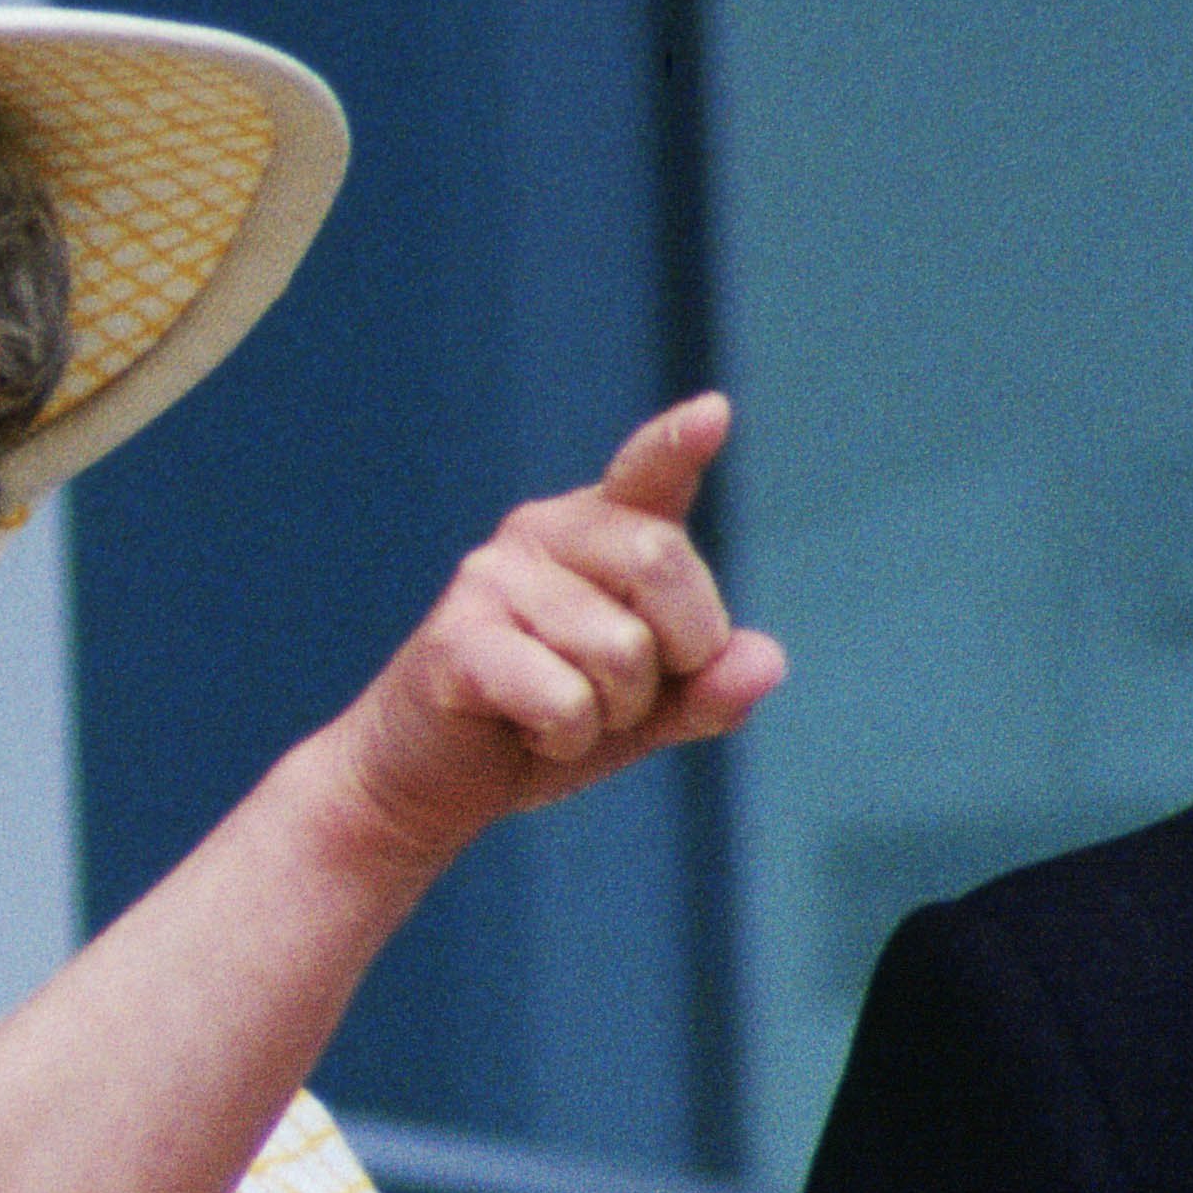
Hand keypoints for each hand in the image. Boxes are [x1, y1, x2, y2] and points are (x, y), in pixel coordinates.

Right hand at [318, 393, 784, 869]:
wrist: (428, 778)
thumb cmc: (544, 723)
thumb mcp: (647, 710)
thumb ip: (710, 687)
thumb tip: (764, 662)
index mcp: (598, 527)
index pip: (648, 473)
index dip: (677, 445)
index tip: (712, 414)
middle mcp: (540, 531)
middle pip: (660, 562)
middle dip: (676, 655)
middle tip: (621, 693)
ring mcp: (490, 579)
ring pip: (622, 651)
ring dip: (611, 715)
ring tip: (558, 714)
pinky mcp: (456, 639)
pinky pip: (566, 699)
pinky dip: (565, 738)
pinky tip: (522, 731)